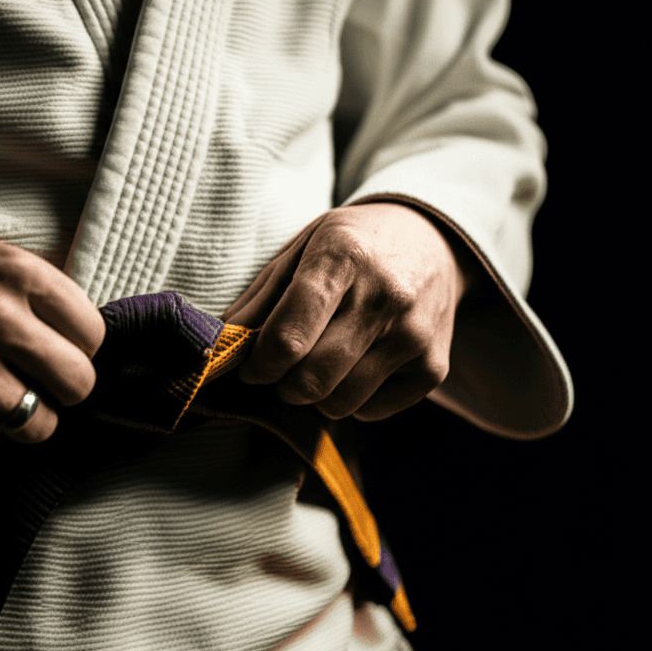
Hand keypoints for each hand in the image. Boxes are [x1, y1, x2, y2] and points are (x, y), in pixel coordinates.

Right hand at [0, 231, 104, 458]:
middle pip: (78, 384)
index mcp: (13, 270)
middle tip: (33, 382)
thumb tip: (87, 347)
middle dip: (60, 389)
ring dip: (21, 419)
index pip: (94, 335)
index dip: (76, 349)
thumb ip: (38, 297)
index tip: (54, 351)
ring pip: (37, 425)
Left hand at [221, 203, 471, 420]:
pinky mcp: (434, 367)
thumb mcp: (300, 249)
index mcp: (343, 257)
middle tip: (281, 369)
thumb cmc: (351, 246)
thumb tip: (218, 349)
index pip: (289, 337)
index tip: (250, 367)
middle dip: (282, 385)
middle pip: (311, 380)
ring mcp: (415, 335)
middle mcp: (385, 297)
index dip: (259, 365)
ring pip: (339, 403)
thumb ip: (258, 301)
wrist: (433, 239)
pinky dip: (350, 400)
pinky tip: (353, 367)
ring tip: (316, 365)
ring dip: (314, 396)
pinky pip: (370, 411)